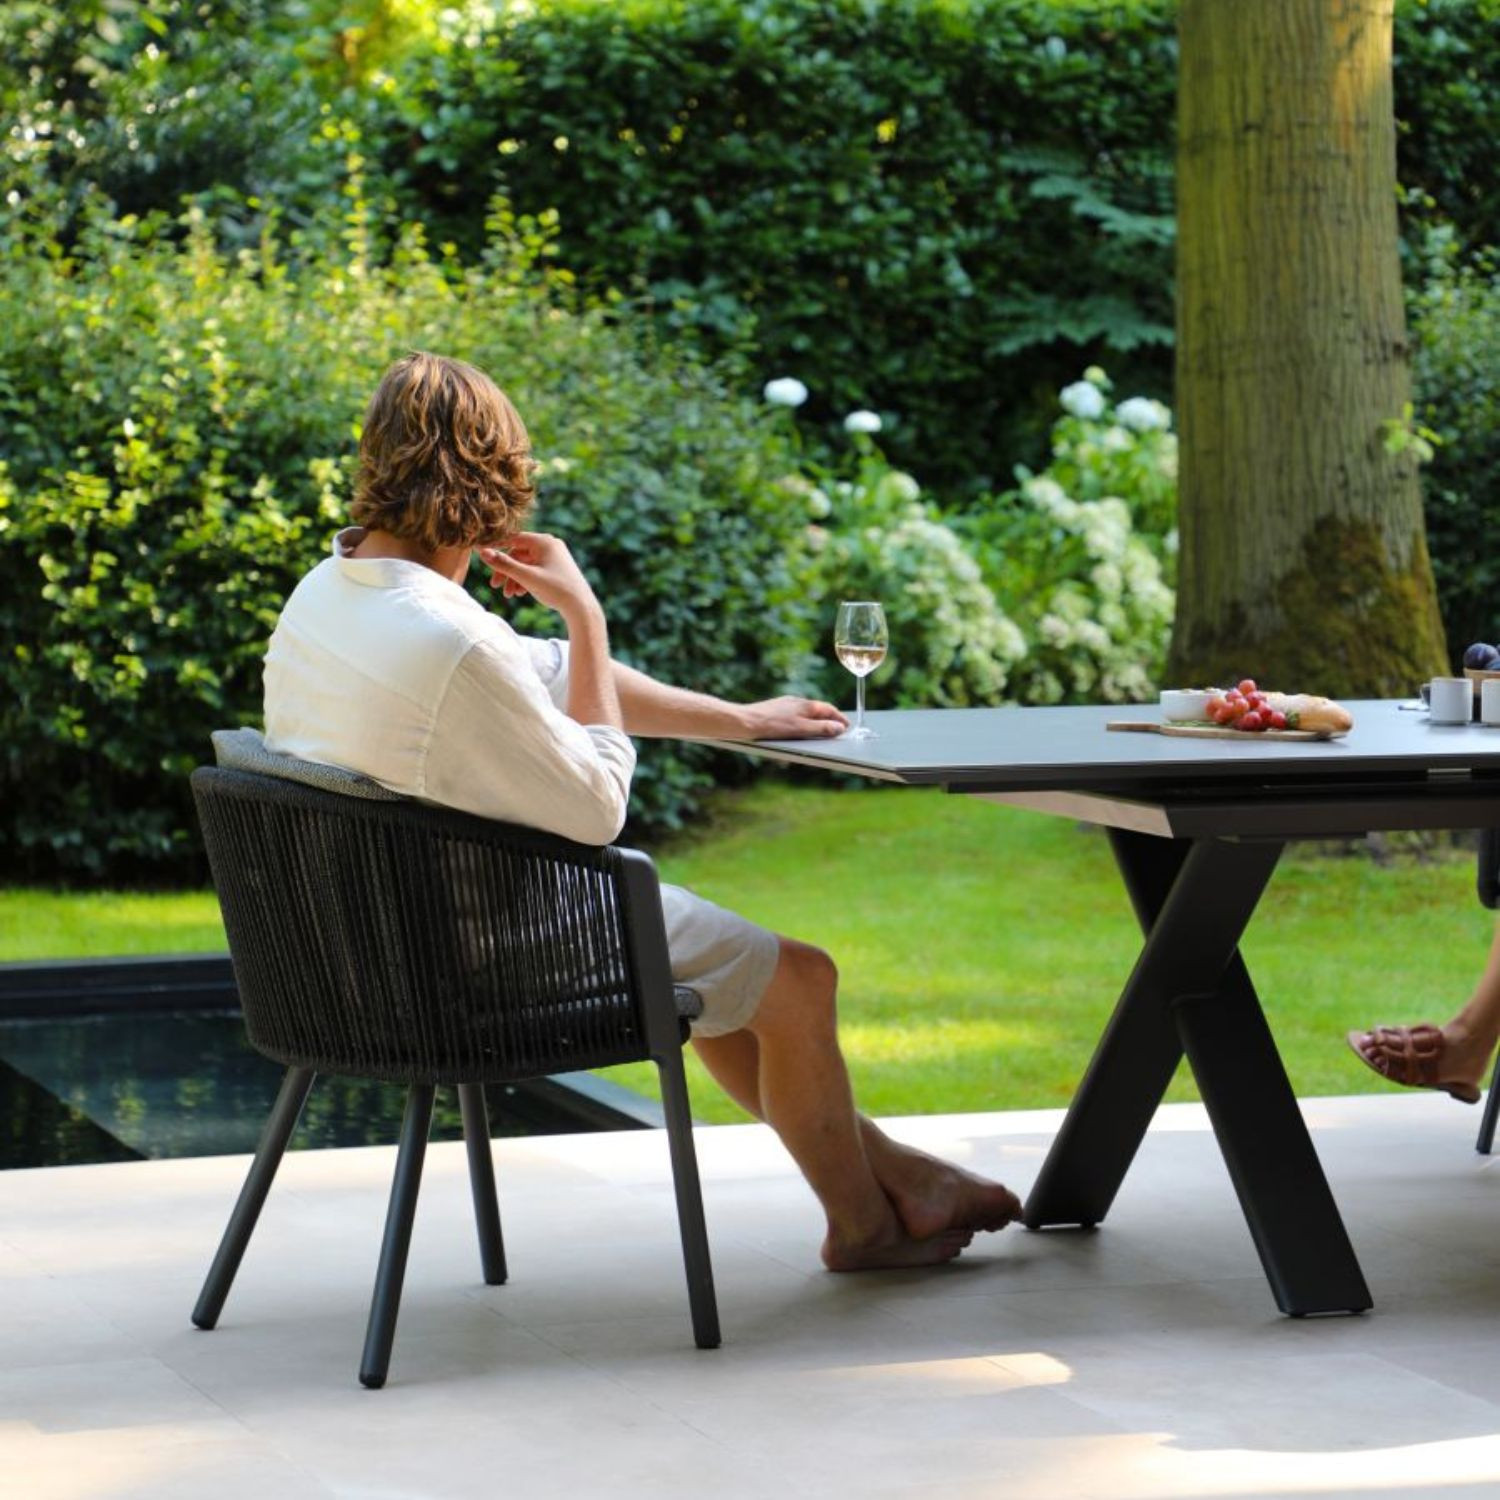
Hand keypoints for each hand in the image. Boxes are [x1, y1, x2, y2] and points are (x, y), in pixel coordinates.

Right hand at [477, 533, 600, 621]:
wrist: (581, 608)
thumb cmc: (556, 590)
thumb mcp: (527, 577)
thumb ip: (504, 564)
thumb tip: (482, 552)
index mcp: (544, 541)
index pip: (513, 538)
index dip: (495, 546)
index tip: (479, 554)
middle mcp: (550, 545)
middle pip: (518, 553)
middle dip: (506, 570)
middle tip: (494, 586)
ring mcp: (554, 556)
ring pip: (525, 564)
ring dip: (514, 577)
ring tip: (509, 594)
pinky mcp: (556, 568)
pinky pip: (534, 569)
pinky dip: (525, 580)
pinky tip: (520, 593)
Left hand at [743, 696, 848, 739]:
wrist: (746, 721)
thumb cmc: (773, 725)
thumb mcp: (801, 729)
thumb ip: (822, 728)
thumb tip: (840, 728)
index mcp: (806, 705)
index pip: (829, 709)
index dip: (840, 718)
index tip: (847, 726)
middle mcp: (797, 702)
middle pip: (819, 710)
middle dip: (829, 719)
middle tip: (837, 730)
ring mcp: (786, 705)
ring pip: (806, 712)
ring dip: (816, 721)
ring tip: (822, 731)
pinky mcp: (776, 710)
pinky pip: (795, 715)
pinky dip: (803, 722)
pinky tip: (799, 729)